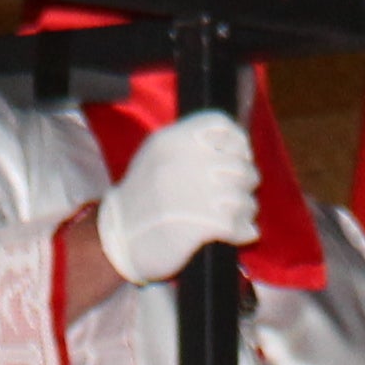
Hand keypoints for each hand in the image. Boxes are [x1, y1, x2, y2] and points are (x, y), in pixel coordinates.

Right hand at [91, 108, 260, 283]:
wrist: (117, 239)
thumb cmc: (140, 198)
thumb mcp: (155, 156)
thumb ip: (189, 145)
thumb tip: (234, 148)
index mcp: (173, 140)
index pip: (222, 125)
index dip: (238, 141)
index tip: (238, 156)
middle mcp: (184, 162)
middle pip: (239, 163)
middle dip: (246, 180)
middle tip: (239, 191)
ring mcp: (192, 194)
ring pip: (242, 196)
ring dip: (246, 208)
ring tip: (239, 214)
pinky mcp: (198, 225)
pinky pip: (237, 224)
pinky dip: (244, 230)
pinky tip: (241, 233)